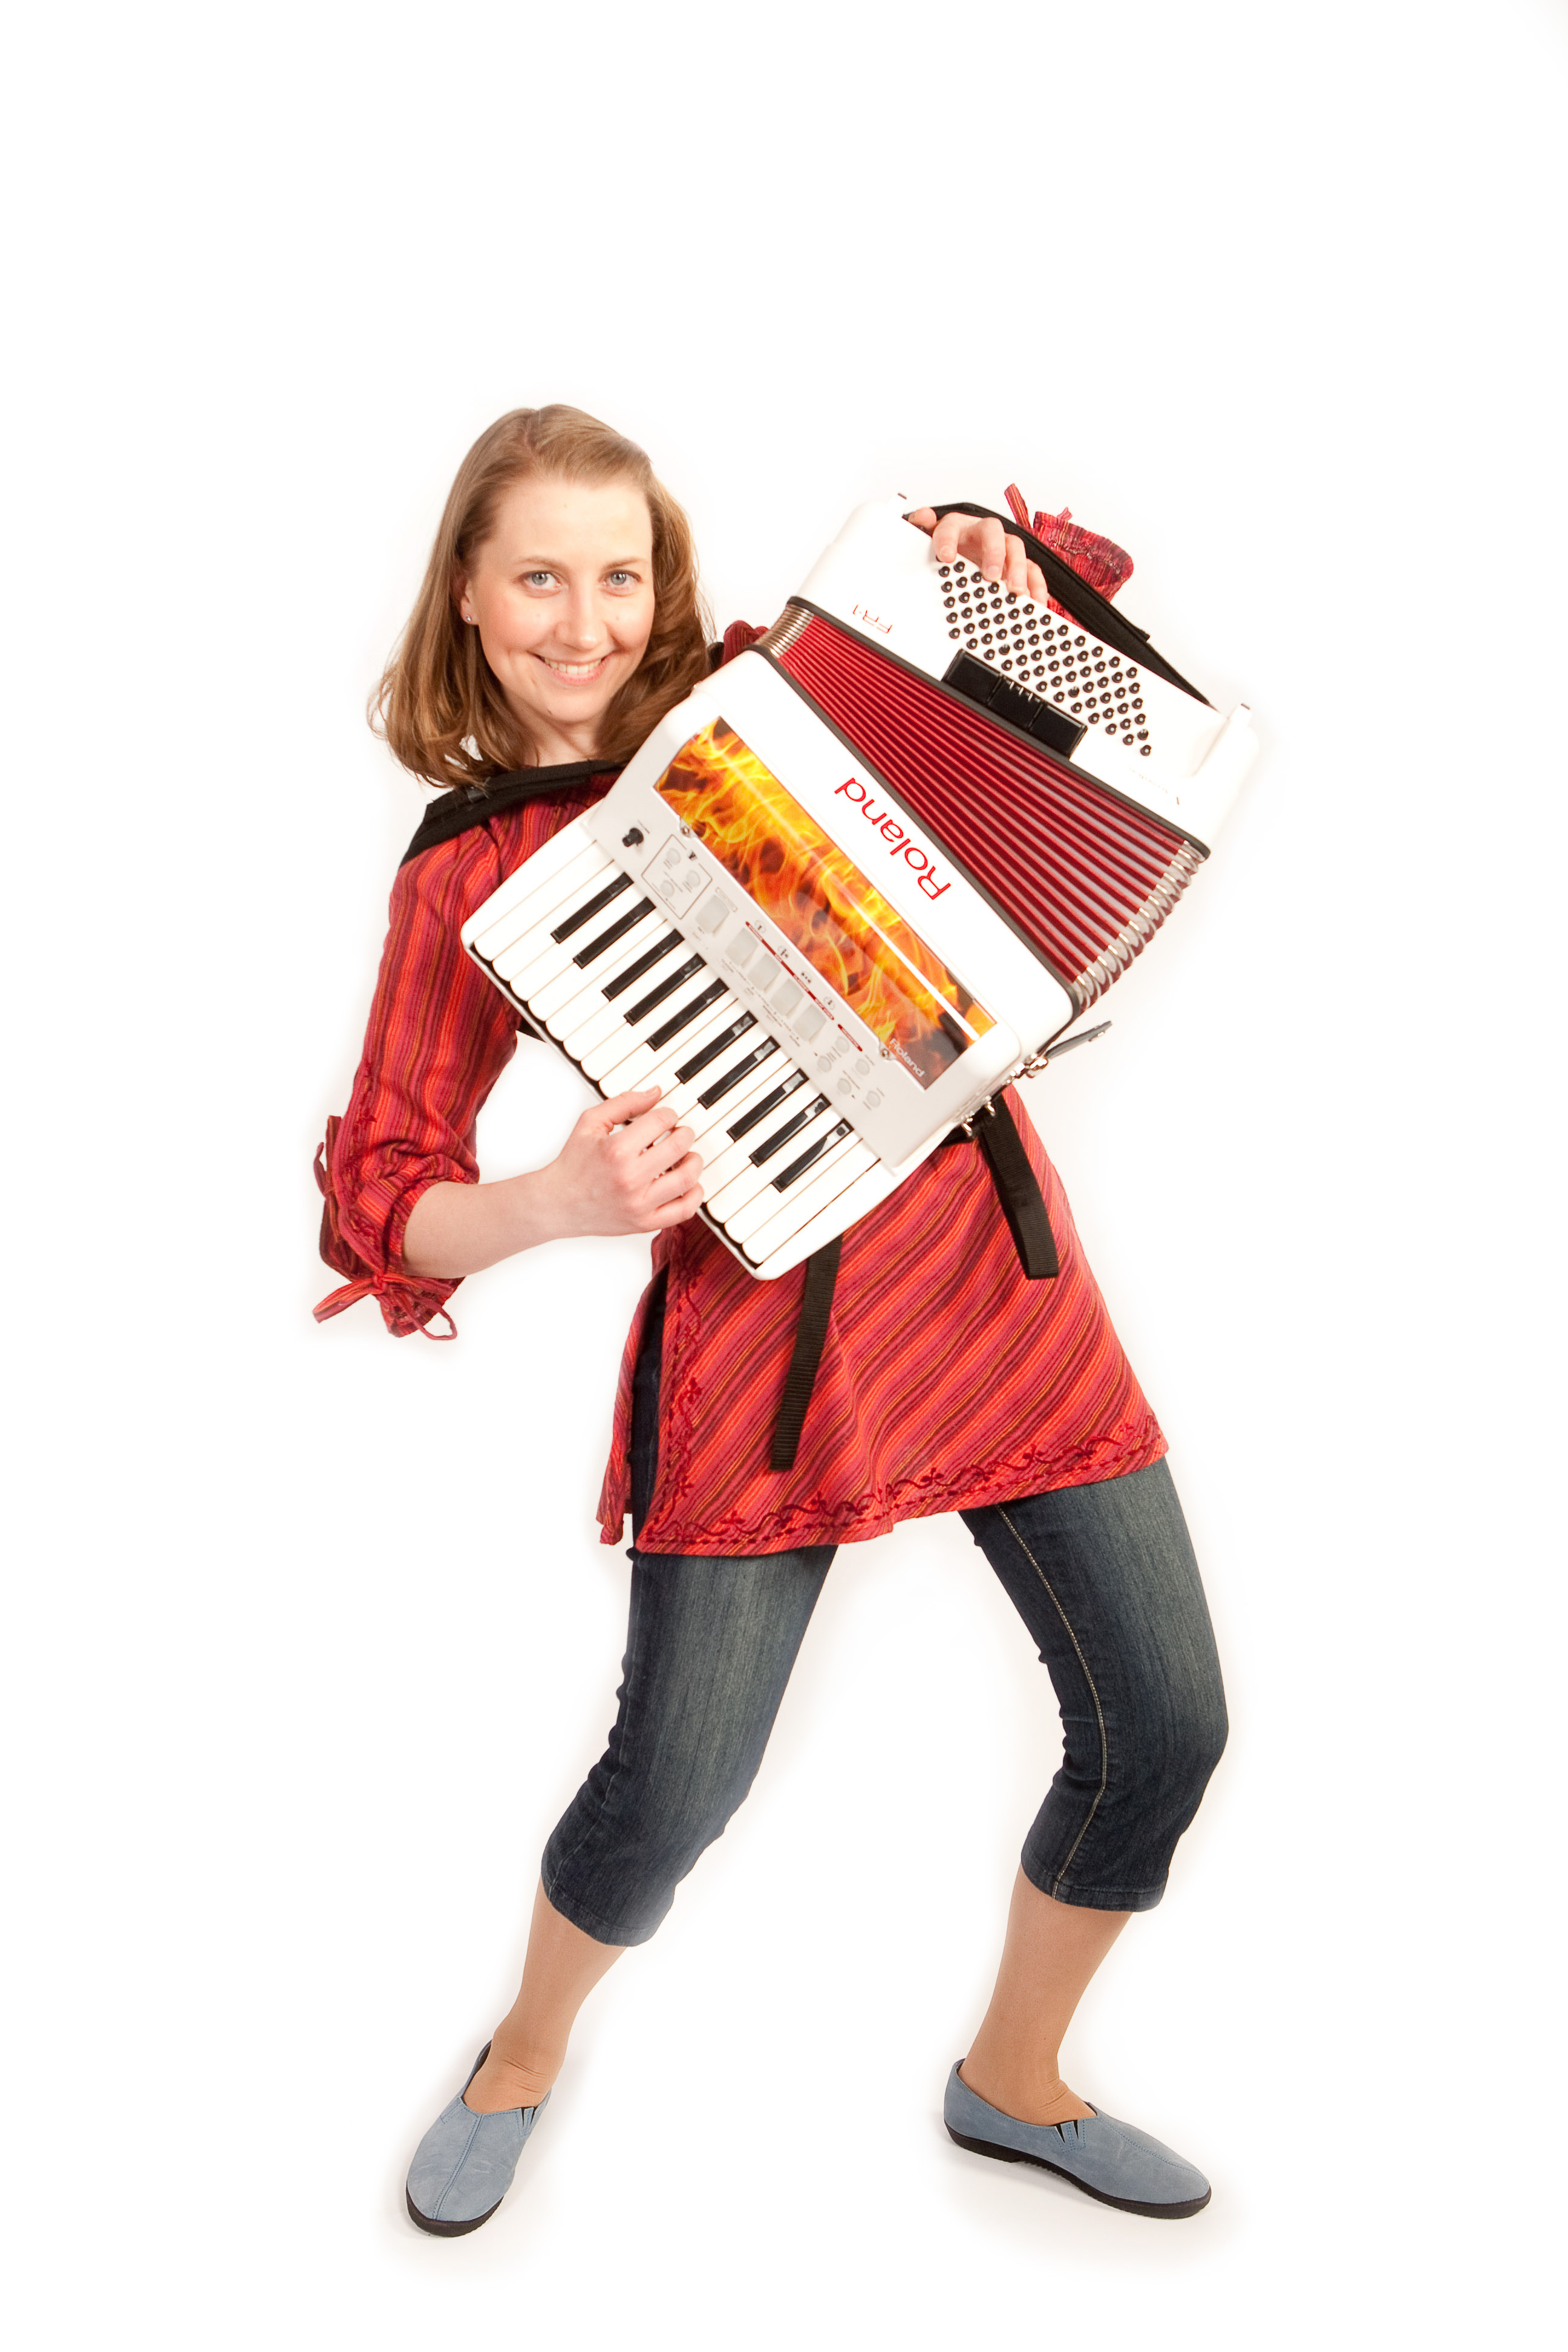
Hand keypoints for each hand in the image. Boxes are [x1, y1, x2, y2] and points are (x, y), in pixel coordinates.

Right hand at [540, 1087, 703, 1238]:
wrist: (558, 1203)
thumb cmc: (574, 1164)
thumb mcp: (590, 1123)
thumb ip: (624, 1103)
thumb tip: (655, 1093)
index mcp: (617, 1150)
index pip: (661, 1122)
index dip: (669, 1114)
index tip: (666, 1117)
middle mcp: (630, 1178)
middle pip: (678, 1147)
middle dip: (685, 1134)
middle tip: (680, 1133)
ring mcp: (639, 1204)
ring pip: (686, 1179)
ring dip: (694, 1161)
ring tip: (687, 1156)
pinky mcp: (644, 1223)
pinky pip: (684, 1210)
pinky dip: (695, 1194)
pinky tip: (688, 1183)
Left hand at [905, 506, 1049, 604]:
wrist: (960, 554)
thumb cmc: (947, 550)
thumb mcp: (929, 543)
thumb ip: (922, 532)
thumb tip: (920, 517)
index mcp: (956, 528)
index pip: (951, 527)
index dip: (948, 540)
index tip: (946, 557)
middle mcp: (981, 533)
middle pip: (992, 532)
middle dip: (993, 553)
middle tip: (990, 575)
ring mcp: (1001, 547)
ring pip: (1015, 548)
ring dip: (1017, 569)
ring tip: (1016, 590)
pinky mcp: (1016, 563)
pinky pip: (1031, 569)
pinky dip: (1035, 585)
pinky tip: (1036, 600)